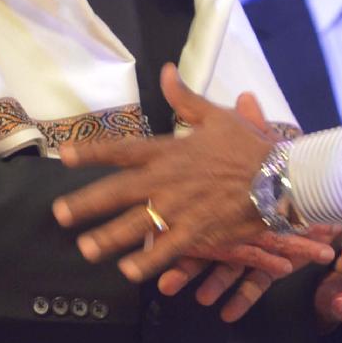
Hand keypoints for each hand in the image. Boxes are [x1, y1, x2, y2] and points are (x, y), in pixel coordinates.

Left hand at [53, 64, 335, 284]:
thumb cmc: (249, 146)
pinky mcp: (198, 232)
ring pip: (137, 225)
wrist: (281, 177)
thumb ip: (185, 97)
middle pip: (119, 192)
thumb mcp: (217, 116)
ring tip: (86, 249)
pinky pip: (167, 249)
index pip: (123, 150)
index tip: (66, 156)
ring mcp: (181, 208)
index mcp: (170, 150)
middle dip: (87, 204)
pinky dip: (148, 261)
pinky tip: (129, 272)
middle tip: (60, 214)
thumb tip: (166, 70)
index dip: (93, 152)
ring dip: (109, 238)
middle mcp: (168, 180)